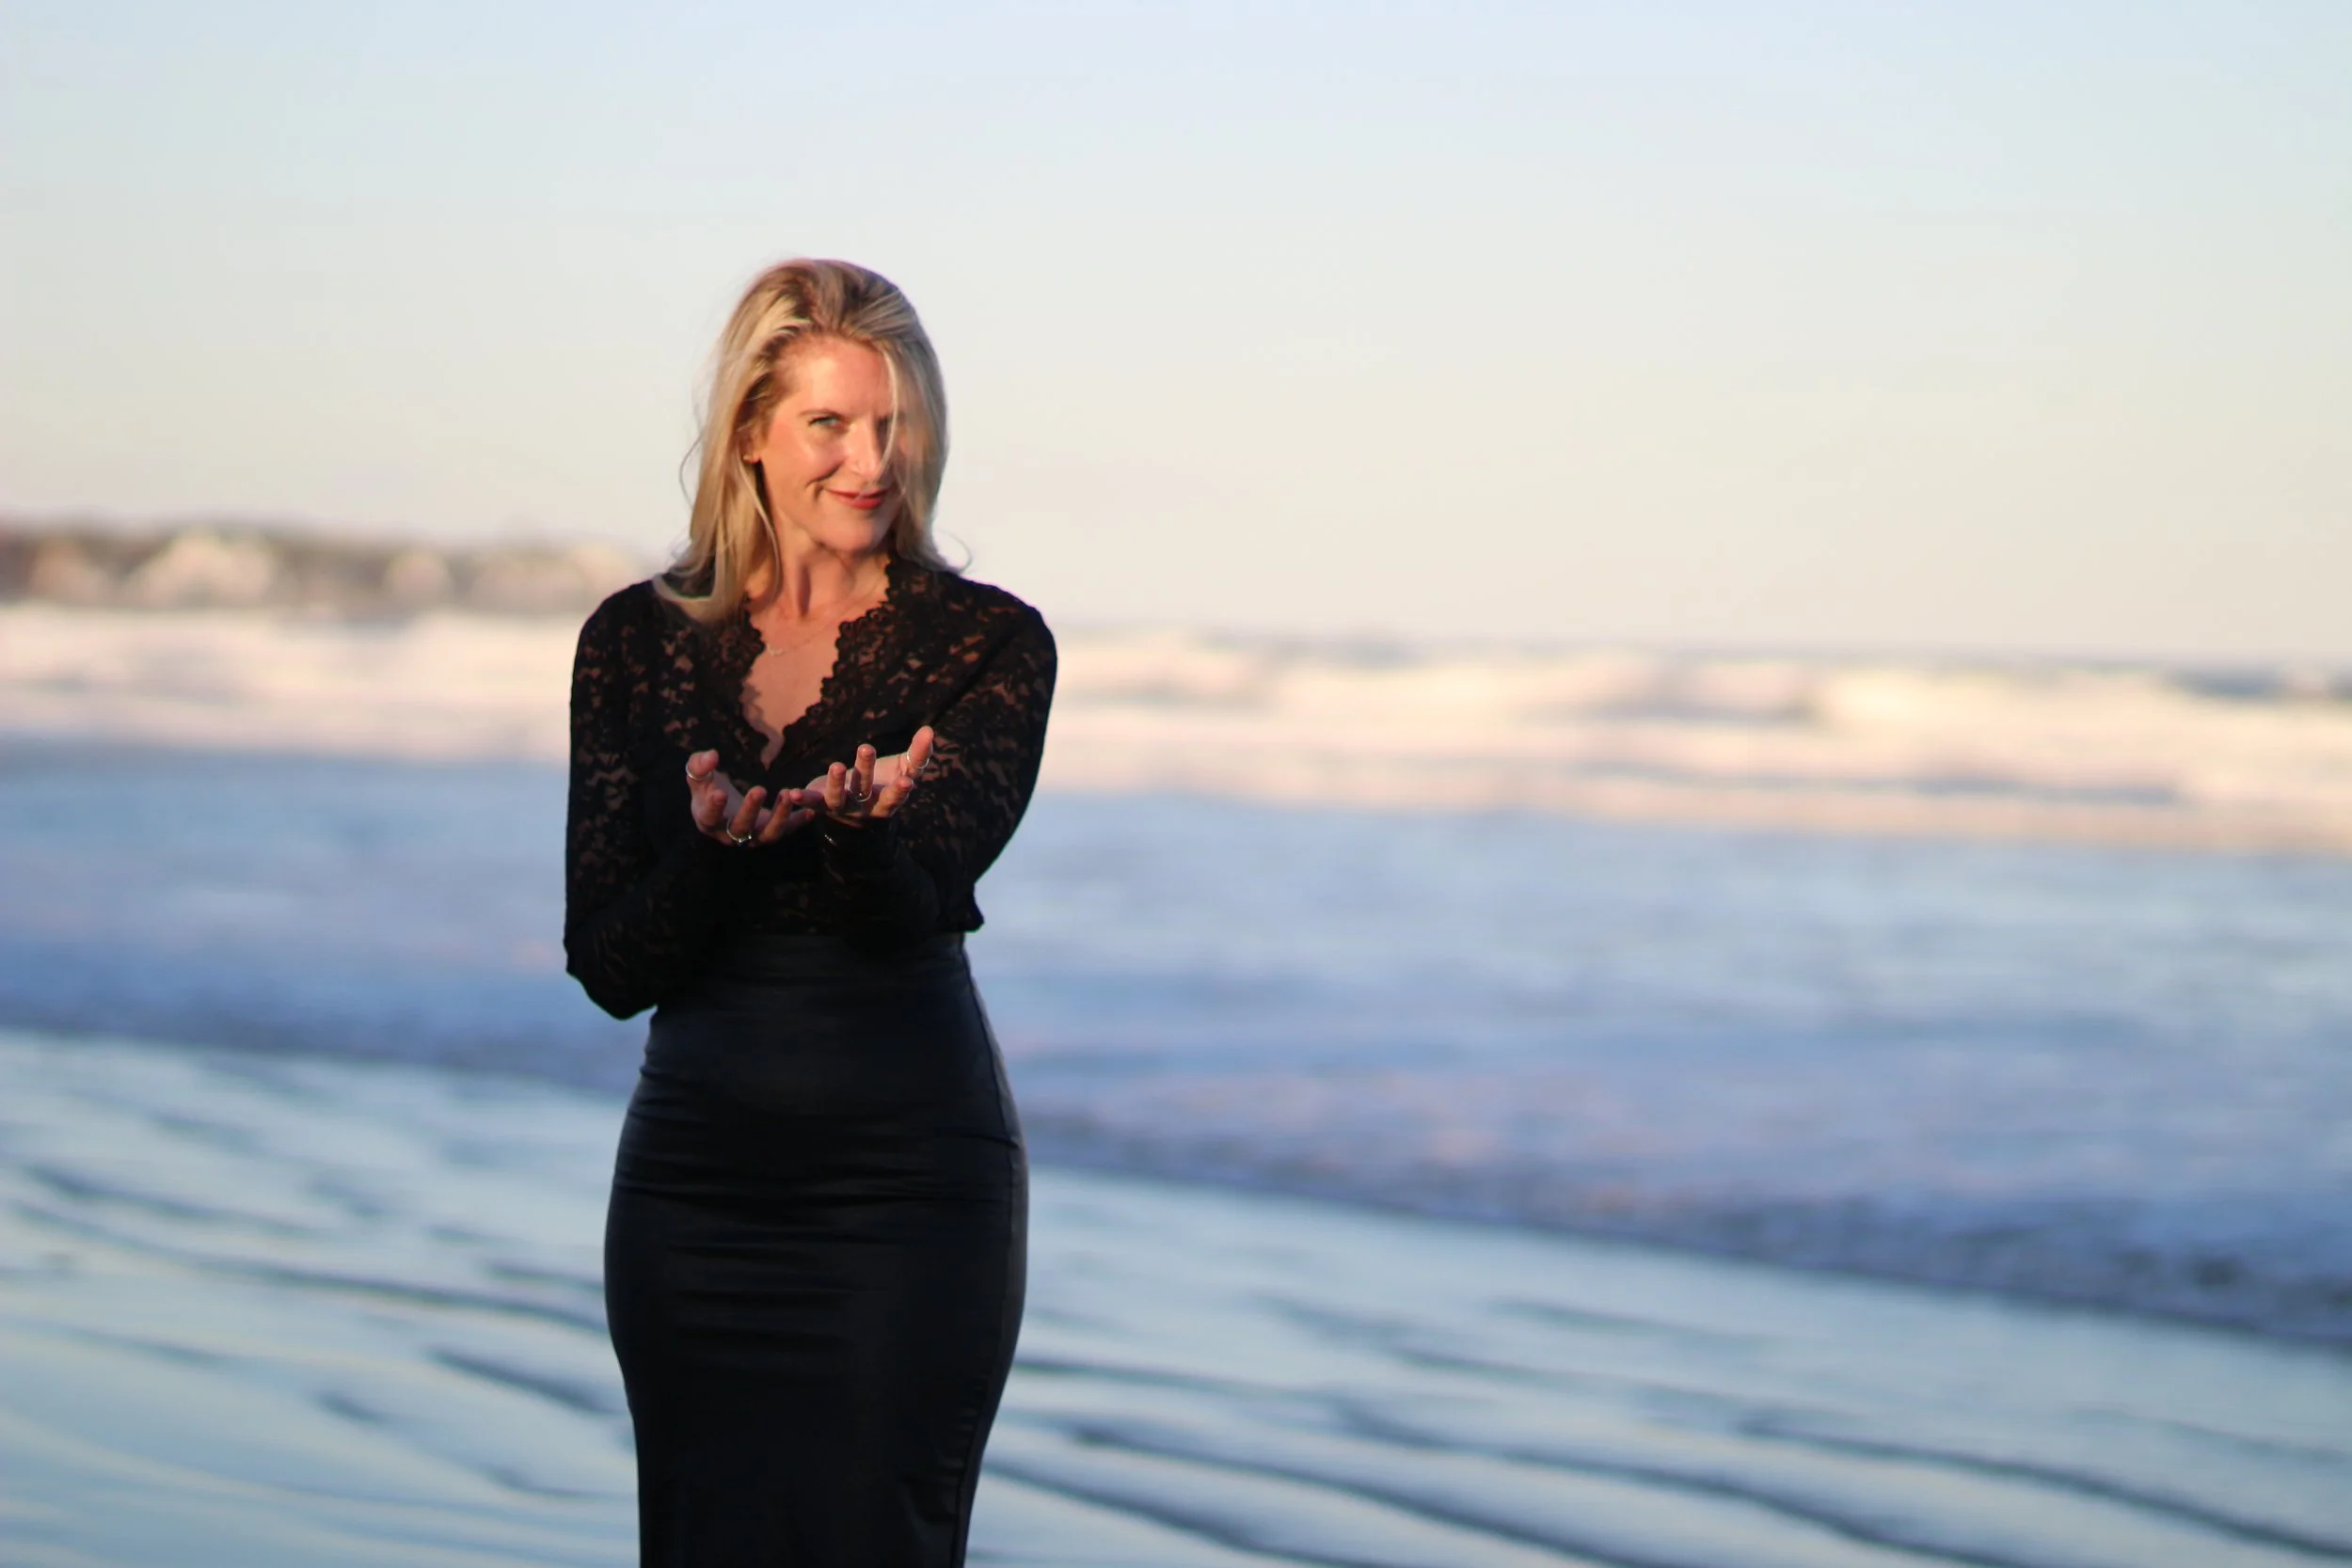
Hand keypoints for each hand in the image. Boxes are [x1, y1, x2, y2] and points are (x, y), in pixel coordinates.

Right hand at [685, 750, 813, 847]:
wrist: (724, 804)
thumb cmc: (708, 787)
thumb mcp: (699, 775)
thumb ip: (699, 765)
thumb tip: (711, 755)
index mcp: (708, 819)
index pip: (709, 816)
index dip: (714, 807)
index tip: (720, 793)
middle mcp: (730, 834)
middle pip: (741, 827)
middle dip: (750, 810)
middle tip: (759, 790)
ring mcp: (753, 836)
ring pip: (768, 834)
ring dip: (779, 816)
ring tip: (787, 794)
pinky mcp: (770, 832)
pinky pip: (786, 830)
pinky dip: (798, 822)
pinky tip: (811, 811)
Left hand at [806, 727, 934, 825]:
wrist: (856, 810)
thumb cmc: (884, 783)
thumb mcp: (902, 769)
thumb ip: (918, 754)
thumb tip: (930, 730)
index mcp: (887, 799)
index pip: (897, 794)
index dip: (901, 789)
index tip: (907, 782)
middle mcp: (865, 807)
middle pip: (865, 789)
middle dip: (865, 770)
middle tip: (865, 747)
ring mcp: (842, 807)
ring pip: (838, 796)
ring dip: (835, 782)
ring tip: (836, 765)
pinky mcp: (822, 804)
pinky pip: (812, 802)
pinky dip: (802, 799)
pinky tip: (791, 794)